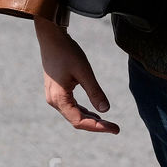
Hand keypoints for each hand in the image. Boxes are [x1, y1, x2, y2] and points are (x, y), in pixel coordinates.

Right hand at [35, 17, 118, 133]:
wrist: (50, 37)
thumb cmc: (66, 52)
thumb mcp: (84, 71)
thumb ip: (95, 91)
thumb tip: (106, 111)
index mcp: (59, 99)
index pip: (80, 121)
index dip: (98, 127)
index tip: (115, 129)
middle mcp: (54, 101)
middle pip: (76, 120)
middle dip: (96, 125)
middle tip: (116, 128)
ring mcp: (54, 97)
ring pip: (73, 114)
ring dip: (90, 119)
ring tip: (108, 123)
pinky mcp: (57, 91)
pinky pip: (71, 107)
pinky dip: (83, 111)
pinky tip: (95, 113)